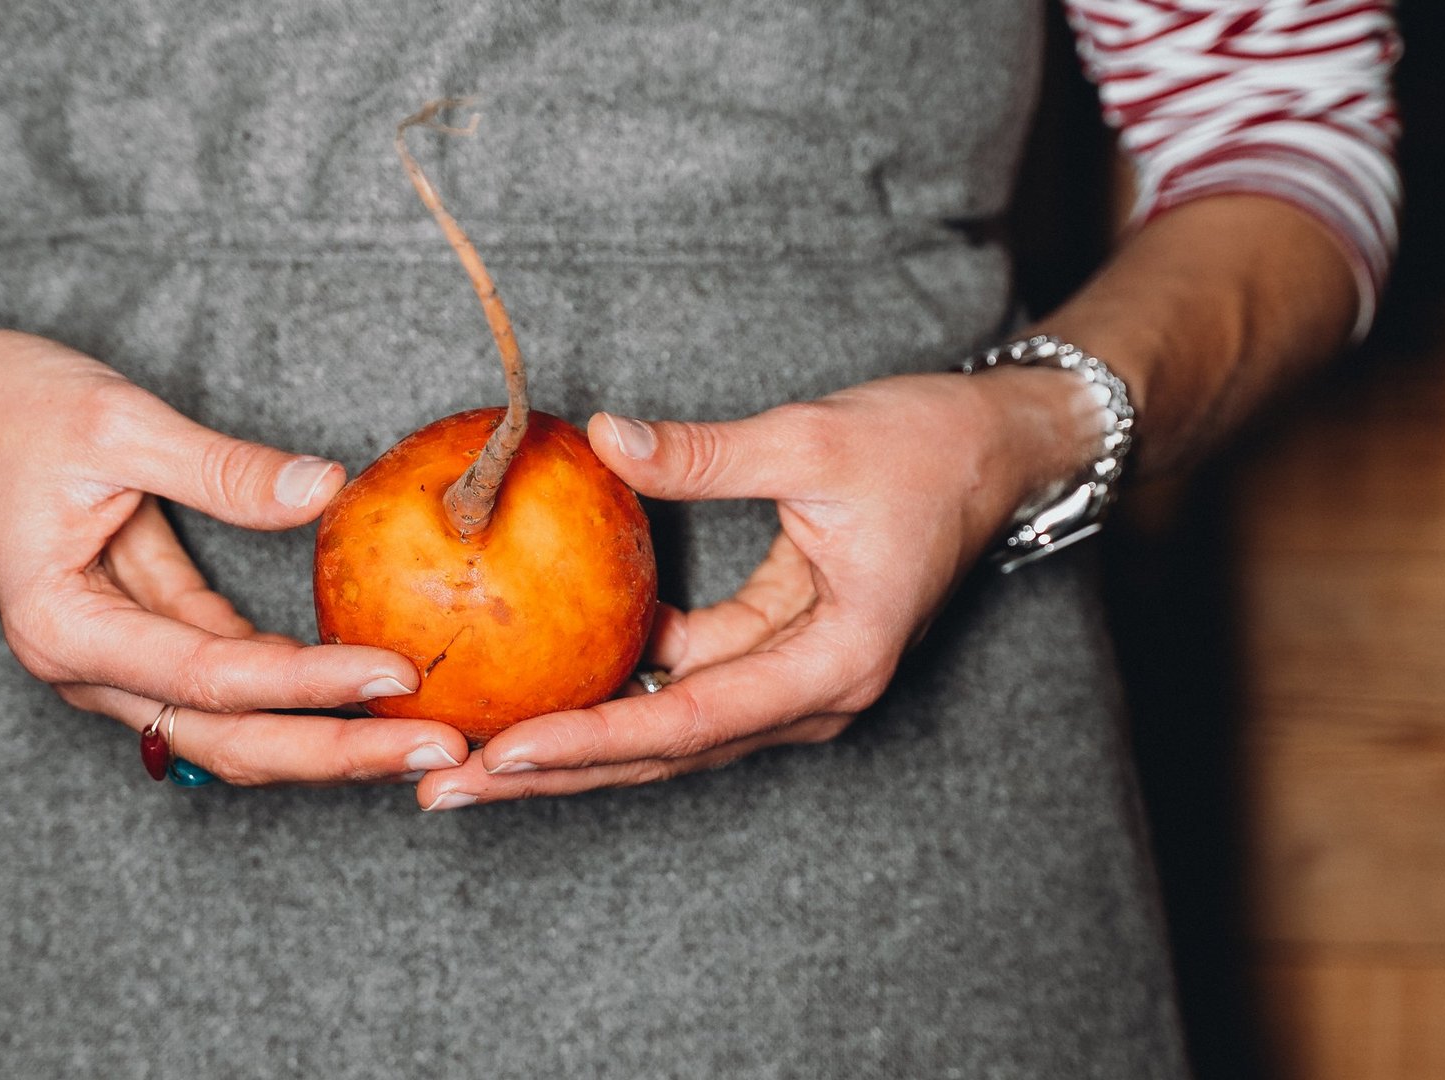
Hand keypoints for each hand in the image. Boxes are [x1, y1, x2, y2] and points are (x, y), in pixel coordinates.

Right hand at [0, 328, 469, 783]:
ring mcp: (117, 658)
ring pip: (232, 724)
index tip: (396, 674)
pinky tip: (367, 688)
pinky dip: (298, 688)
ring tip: (420, 733)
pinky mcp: (146, 634)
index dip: (309, 683)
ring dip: (325, 733)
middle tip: (439, 749)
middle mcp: (85, 666)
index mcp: (61, 627)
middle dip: (335, 752)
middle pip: (226, 738)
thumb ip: (222, 469)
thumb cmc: (9, 409)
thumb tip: (324, 489)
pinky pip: (231, 679)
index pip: (209, 677)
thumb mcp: (117, 423)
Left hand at [414, 368, 1099, 808]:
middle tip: (444, 785)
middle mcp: (811, 694)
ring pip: (662, 733)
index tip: (507, 749)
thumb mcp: (813, 442)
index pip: (692, 718)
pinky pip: (677, 687)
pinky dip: (605, 696)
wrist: (1000, 452)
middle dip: (551, 774)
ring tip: (464, 760)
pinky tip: (529, 693)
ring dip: (568, 747)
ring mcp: (790, 683)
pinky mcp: (772, 656)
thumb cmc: (926, 448)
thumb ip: (705, 455)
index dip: (595, 739)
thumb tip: (603, 441)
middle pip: (662, 752)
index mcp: (835, 661)